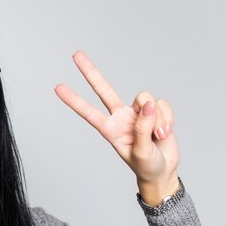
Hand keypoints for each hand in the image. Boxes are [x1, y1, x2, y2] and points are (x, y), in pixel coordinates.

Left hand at [54, 51, 179, 191]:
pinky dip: (167, 119)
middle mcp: (120, 117)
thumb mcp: (141, 152)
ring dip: (157, 119)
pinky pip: (162, 105)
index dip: (73, 100)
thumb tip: (148, 103)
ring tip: (157, 137)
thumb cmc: (146, 165)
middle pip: (104, 89)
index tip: (57, 87)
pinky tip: (164, 133)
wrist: (164, 170)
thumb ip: (142, 128)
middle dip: (90, 72)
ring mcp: (137, 112)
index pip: (88, 112)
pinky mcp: (155, 110)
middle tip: (75, 54)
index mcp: (109, 129)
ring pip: (146, 99)